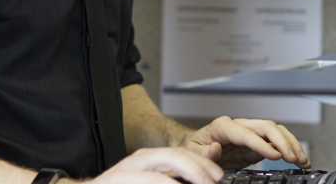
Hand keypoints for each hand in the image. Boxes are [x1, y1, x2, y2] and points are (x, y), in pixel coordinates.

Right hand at [89, 147, 224, 183]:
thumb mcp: (153, 180)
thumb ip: (171, 179)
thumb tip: (199, 181)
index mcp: (151, 160)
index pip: (181, 153)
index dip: (202, 164)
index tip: (218, 176)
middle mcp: (139, 161)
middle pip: (174, 156)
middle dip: (197, 168)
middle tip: (212, 181)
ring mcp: (127, 170)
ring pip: (160, 168)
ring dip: (183, 176)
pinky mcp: (117, 180)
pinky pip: (146, 180)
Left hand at [178, 116, 310, 169]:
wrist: (195, 145)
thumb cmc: (193, 147)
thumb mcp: (192, 151)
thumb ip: (204, 153)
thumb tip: (216, 149)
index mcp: (223, 126)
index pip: (246, 133)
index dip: (262, 144)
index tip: (275, 155)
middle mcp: (240, 125)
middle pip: (266, 127)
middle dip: (282, 142)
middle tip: (293, 158)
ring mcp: (251, 132)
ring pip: (276, 131)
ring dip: (291, 144)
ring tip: (302, 160)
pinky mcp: (258, 142)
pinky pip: (277, 141)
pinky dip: (290, 148)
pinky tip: (300, 159)